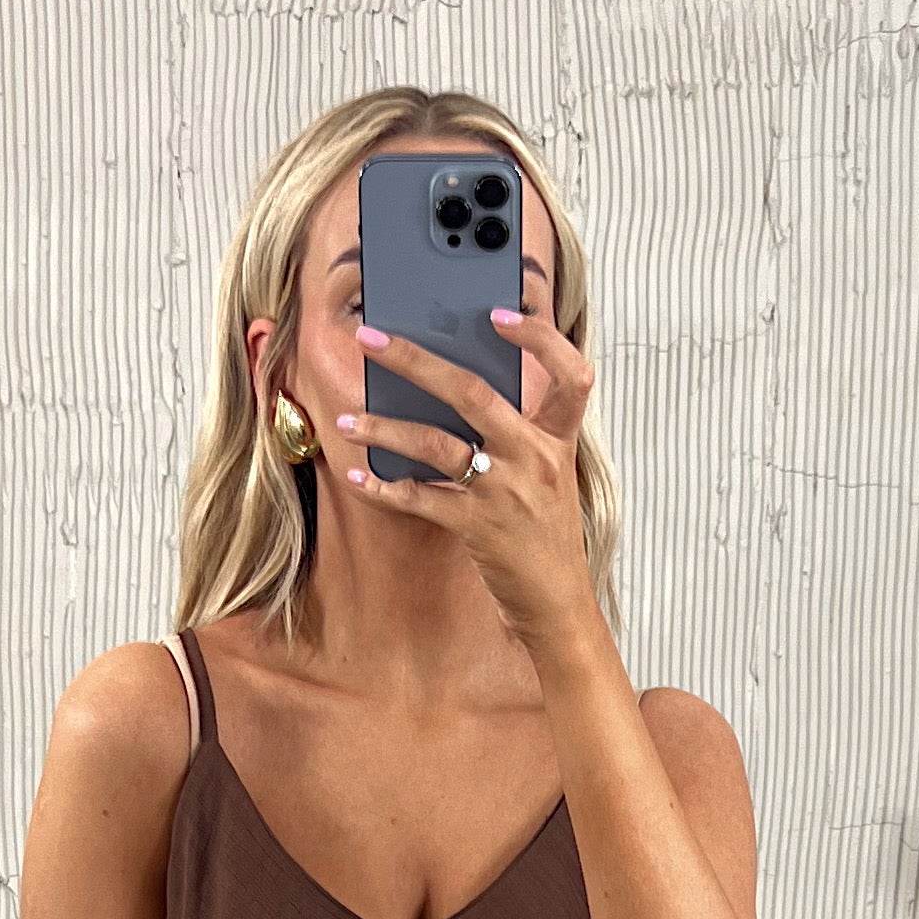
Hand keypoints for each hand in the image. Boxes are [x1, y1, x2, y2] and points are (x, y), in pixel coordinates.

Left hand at [334, 284, 599, 650]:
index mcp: (558, 440)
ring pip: (436, 443)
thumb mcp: (549, 477)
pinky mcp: (480, 528)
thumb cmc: (545, 536)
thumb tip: (453, 393)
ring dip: (384, 427)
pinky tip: (359, 476)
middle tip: (371, 338)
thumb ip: (516, 435)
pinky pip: (421, 499)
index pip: (570, 374)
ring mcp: (507, 492)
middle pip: (472, 392)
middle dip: (415, 359)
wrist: (558, 604)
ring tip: (348, 418)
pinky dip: (385, 488)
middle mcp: (535, 459)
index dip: (539, 338)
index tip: (499, 314)